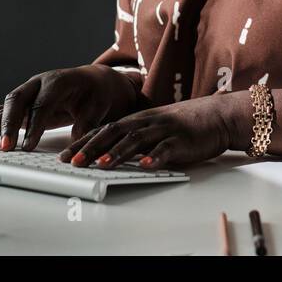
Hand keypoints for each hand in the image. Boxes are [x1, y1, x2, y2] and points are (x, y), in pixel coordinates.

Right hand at [0, 65, 146, 150]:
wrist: (93, 81)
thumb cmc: (97, 94)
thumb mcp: (99, 107)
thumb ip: (87, 123)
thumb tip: (78, 142)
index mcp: (58, 81)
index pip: (42, 103)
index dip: (34, 125)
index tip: (28, 146)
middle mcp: (37, 83)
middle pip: (16, 101)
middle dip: (7, 125)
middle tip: (4, 147)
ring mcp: (26, 92)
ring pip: (1, 105)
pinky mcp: (19, 103)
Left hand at [58, 93, 253, 169]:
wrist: (217, 115)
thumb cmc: (184, 124)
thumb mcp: (154, 128)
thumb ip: (134, 138)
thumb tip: (108, 153)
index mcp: (138, 119)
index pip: (105, 129)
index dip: (84, 141)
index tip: (65, 154)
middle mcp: (147, 122)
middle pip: (114, 133)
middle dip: (91, 147)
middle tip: (73, 161)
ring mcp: (164, 130)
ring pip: (136, 140)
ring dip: (117, 153)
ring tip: (101, 164)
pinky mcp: (181, 139)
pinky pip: (167, 148)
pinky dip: (155, 157)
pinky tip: (146, 165)